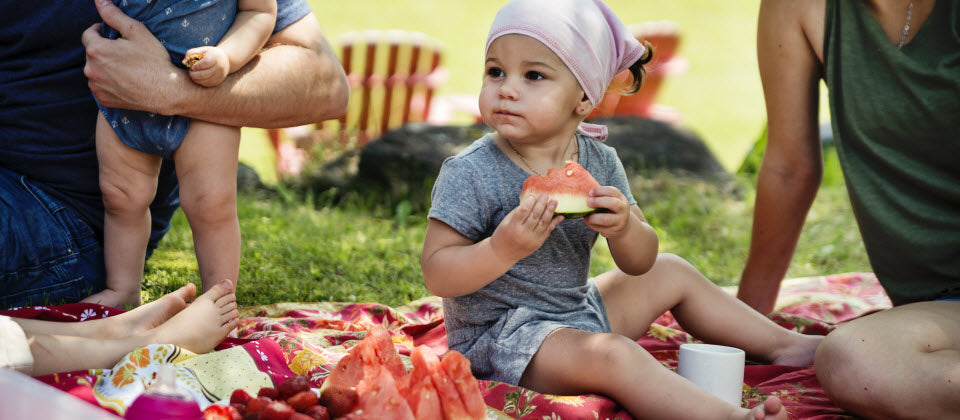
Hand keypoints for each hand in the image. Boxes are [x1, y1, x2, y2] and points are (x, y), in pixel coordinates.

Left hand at [82, 0, 184, 114]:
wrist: (167, 92)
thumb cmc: (154, 60)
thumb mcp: (137, 32)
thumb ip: (113, 15)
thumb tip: (98, 0)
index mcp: (96, 50)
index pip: (88, 34)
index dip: (101, 32)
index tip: (114, 36)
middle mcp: (91, 70)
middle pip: (92, 53)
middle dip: (104, 50)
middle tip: (125, 54)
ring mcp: (96, 87)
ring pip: (95, 71)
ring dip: (105, 67)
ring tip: (126, 69)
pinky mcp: (103, 100)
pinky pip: (101, 87)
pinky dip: (109, 83)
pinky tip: (125, 81)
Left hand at [184, 46, 229, 86]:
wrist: (225, 61)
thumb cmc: (211, 54)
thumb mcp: (202, 50)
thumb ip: (191, 53)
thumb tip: (184, 62)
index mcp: (216, 57)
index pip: (205, 63)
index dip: (197, 66)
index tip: (192, 66)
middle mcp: (220, 68)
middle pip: (204, 74)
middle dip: (194, 74)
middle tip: (190, 71)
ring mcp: (219, 76)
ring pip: (204, 81)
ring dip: (196, 79)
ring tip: (193, 74)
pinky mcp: (217, 82)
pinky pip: (206, 84)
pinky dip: (200, 82)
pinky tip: (198, 77)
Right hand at [490, 194, 562, 260]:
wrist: (503, 254)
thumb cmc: (503, 234)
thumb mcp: (506, 221)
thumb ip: (518, 211)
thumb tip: (532, 199)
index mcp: (513, 226)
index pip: (523, 211)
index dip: (530, 202)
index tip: (534, 195)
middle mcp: (523, 233)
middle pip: (535, 216)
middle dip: (541, 204)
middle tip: (545, 195)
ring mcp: (532, 239)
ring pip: (543, 222)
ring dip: (550, 211)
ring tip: (554, 202)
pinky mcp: (538, 243)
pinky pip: (548, 231)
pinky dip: (554, 223)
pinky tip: (560, 216)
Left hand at [584, 186, 630, 238]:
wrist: (621, 225)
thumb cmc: (610, 209)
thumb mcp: (609, 201)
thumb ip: (600, 197)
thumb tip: (582, 191)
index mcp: (620, 198)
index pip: (613, 191)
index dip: (600, 191)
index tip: (590, 192)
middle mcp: (623, 208)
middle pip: (613, 203)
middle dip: (599, 202)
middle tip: (588, 202)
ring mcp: (620, 221)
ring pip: (606, 219)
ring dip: (593, 217)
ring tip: (586, 216)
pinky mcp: (614, 231)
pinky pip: (601, 228)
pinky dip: (592, 225)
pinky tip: (588, 221)